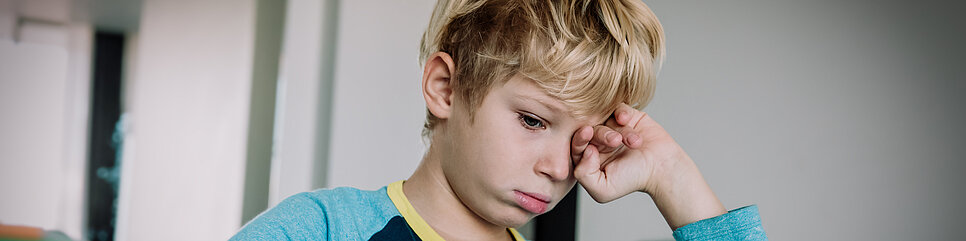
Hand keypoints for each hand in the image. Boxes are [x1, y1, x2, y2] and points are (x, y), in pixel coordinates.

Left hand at [570, 103, 725, 228]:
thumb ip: (584, 175)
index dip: (579, 138)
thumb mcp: (602, 189)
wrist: (662, 169)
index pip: (575, 144)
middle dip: (602, 135)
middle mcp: (599, 141)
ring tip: (633, 143)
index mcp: (589, 156)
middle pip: (591, 130)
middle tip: (615, 141)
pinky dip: (622, 112)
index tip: (586, 133)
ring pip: (606, 120)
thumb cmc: (633, 180)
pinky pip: (619, 108)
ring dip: (619, 130)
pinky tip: (626, 120)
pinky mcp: (628, 117)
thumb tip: (584, 151)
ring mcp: (613, 128)